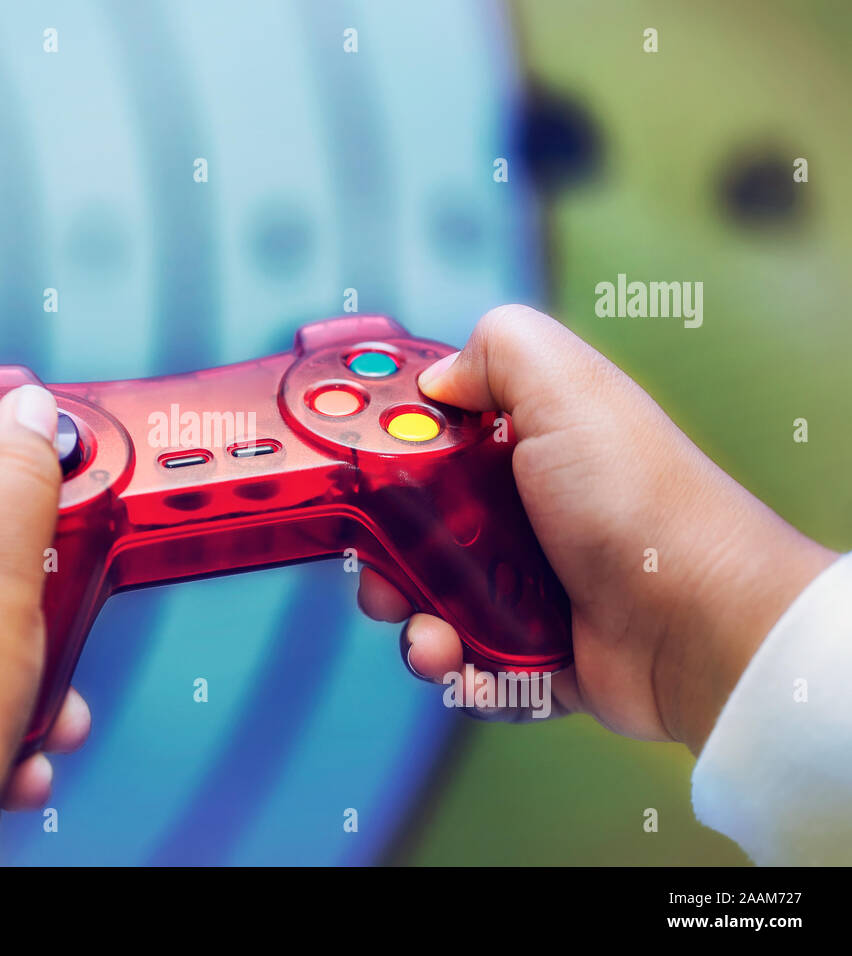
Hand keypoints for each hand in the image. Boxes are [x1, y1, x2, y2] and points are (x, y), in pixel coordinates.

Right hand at [359, 305, 835, 751]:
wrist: (700, 623)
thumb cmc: (636, 500)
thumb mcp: (567, 386)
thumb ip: (497, 348)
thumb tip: (438, 379)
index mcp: (524, 444)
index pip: (428, 446)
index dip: (384, 465)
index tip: (355, 486)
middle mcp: (523, 512)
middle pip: (415, 533)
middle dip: (384, 562)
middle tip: (380, 579)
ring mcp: (529, 586)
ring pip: (434, 605)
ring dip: (416, 628)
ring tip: (432, 642)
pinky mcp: (537, 652)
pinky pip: (472, 665)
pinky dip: (459, 672)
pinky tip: (465, 668)